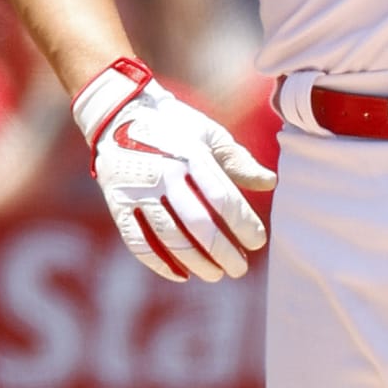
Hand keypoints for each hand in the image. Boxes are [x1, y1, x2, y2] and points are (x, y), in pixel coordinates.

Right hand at [74, 56, 272, 283]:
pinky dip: (158, 262)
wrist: (117, 112)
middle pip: (198, 222)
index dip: (243, 224)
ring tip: (215, 274)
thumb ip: (237, 160)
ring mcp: (138, 191)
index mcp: (191, 155)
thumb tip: (270, 182)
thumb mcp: (208, 133)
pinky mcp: (118, 204)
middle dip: (223, 251)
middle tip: (240, 268)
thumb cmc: (172, 124)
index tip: (258, 241)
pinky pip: (137, 241)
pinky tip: (180, 274)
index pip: (223, 197)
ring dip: (195, 261)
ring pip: (169, 237)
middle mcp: (164, 174)